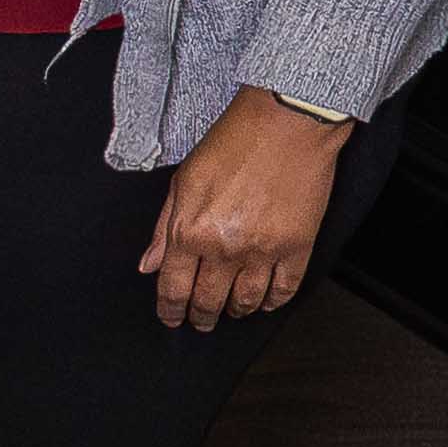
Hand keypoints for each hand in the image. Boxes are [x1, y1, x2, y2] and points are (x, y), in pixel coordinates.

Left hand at [139, 90, 352, 331]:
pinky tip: (265, 303)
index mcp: (190, 232)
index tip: (171, 318)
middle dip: (200, 317)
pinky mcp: (298, 247)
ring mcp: (264, 251)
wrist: (286, 123)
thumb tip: (149, 265)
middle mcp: (225, 248)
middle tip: (199, 323)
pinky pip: (284, 289)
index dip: (170, 309)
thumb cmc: (232, 143)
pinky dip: (273, 302)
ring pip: (247, 301)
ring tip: (230, 312)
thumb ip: (163, 229)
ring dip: (235, 311)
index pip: (172, 286)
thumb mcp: (182, 182)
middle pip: (208, 300)